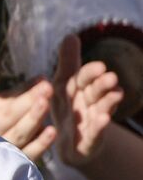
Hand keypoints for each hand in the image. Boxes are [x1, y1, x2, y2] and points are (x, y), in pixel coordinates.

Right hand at [0, 80, 56, 160]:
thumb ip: (17, 95)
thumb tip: (42, 79)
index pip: (6, 106)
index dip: (26, 95)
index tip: (44, 82)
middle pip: (10, 118)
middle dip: (29, 102)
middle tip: (47, 88)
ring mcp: (1, 152)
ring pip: (19, 135)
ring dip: (32, 119)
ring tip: (46, 103)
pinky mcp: (14, 166)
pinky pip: (27, 154)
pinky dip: (39, 144)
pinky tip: (51, 131)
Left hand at [51, 34, 123, 167]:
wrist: (73, 144)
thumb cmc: (69, 109)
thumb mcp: (63, 85)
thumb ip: (68, 63)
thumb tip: (71, 35)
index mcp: (81, 89)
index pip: (84, 78)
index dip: (91, 73)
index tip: (99, 66)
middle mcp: (90, 103)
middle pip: (97, 92)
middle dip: (103, 85)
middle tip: (111, 77)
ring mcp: (93, 121)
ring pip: (102, 109)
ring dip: (108, 103)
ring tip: (115, 95)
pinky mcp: (91, 139)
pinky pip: (95, 132)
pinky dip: (100, 126)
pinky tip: (104, 120)